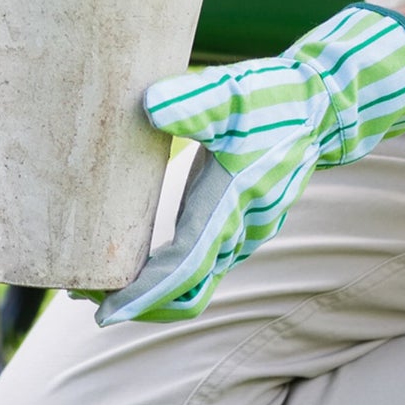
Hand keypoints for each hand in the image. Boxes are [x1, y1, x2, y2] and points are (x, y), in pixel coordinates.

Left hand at [93, 3, 404, 325]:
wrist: (323, 105)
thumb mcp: (232, 93)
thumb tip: (149, 106)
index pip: (183, 272)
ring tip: (98, 279)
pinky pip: (200, 263)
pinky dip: (167, 272)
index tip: (102, 311)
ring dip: (151, 289)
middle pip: (185, 290)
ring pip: (193, 280)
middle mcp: (238, 230)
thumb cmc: (276, 98)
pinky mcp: (237, 219)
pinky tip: (136, 254)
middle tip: (82, 294)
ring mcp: (241, 230)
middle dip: (137, 301)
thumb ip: (193, 102)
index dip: (144, 296)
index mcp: (231, 206)